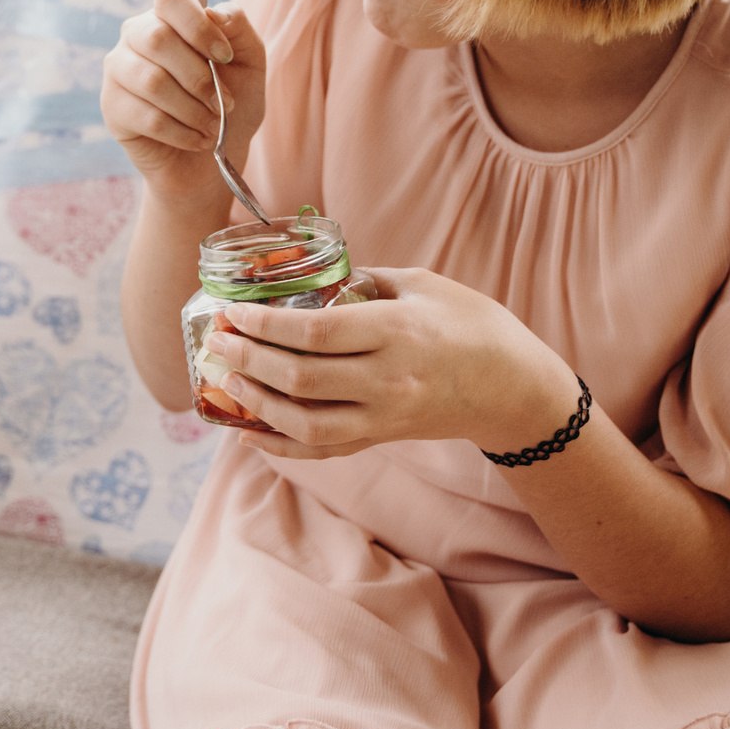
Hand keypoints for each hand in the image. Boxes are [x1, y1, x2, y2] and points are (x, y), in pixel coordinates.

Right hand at [100, 0, 265, 205]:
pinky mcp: (112, 107)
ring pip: (152, 81)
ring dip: (193, 109)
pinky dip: (181, 132)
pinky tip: (196, 139)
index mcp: (169, 17)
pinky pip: (146, 117)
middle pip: (157, 39)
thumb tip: (215, 12)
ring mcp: (118, 70)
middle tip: (224, 104)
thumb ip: (239, 29)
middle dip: (199, 77)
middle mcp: (136, 36)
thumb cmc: (230, 104)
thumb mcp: (249, 64)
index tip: (225, 57)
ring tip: (212, 125)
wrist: (211, 159)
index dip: (199, 26)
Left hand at [207, 267, 581, 460]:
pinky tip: (251, 432)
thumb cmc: (471, 323)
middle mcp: (388, 380)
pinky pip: (323, 450)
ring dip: (257, 405)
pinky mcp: (382, 438)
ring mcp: (384, 416)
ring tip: (228, 381)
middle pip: (301, 379)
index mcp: (396, 332)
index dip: (264, 327)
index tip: (231, 313)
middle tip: (217, 343)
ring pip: (306, 424)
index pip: (315, 334)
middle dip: (248, 362)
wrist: (512, 386)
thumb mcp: (422, 284)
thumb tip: (310, 278)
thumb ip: (365, 281)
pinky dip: (282, 445)